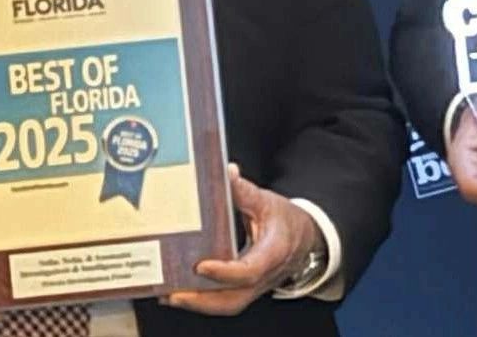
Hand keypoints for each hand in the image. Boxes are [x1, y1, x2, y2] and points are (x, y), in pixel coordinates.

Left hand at [165, 164, 323, 314]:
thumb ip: (243, 190)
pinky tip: (180, 293)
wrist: (306, 239)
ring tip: (169, 295)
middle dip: (201, 300)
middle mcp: (264, 276)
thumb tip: (225, 173)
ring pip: (228, 304)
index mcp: (273, 252)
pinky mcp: (246, 289)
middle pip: (234, 299)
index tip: (201, 266)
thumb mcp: (267, 201)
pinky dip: (202, 301)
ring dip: (198, 304)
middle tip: (173, 293)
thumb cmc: (286, 220)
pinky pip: (225, 301)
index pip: (249, 271)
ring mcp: (256, 287)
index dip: (224, 272)